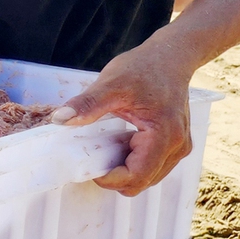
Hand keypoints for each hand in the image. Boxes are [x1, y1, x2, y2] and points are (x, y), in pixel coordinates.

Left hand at [49, 38, 194, 195]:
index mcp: (164, 136)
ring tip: (106, 147)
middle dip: (116, 176)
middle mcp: (177, 147)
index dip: (110, 179)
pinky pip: (153, 165)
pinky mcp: (176, 144)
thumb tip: (59, 119)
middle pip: (142, 181)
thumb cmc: (144, 68)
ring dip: (125, 169)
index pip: (136, 176)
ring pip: (148, 177)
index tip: (88, 167)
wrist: (170, 57)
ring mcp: (179, 147)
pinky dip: (134, 161)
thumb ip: (86, 105)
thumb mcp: (110, 84)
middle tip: (93, 156)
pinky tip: (120, 143)